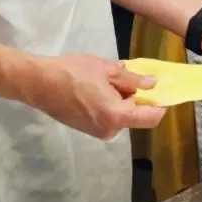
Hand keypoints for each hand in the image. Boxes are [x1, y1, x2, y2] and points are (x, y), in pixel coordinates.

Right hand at [17, 53, 165, 137]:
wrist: (39, 83)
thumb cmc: (73, 72)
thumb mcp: (106, 70)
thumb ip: (131, 80)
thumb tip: (152, 84)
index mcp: (117, 116)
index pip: (151, 118)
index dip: (160, 104)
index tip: (161, 89)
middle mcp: (109, 130)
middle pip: (135, 116)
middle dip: (136, 97)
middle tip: (127, 76)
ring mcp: (96, 132)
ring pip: (120, 115)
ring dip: (121, 99)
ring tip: (107, 78)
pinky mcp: (86, 129)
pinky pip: (107, 117)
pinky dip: (109, 104)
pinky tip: (96, 87)